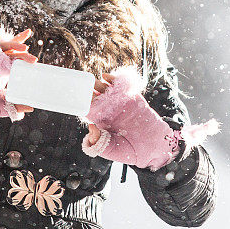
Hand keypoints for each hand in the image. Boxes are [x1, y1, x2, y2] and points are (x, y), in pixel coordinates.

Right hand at [0, 26, 36, 113]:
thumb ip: (13, 107)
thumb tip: (30, 109)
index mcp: (1, 72)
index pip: (15, 60)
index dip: (24, 57)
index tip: (35, 60)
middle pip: (10, 52)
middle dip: (21, 51)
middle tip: (31, 56)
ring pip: (0, 48)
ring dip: (11, 45)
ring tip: (23, 46)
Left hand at [81, 66, 219, 169]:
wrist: (155, 147)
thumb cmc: (132, 152)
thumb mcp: (113, 151)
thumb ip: (100, 143)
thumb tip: (90, 127)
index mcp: (102, 124)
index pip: (88, 111)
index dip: (81, 104)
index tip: (75, 98)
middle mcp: (109, 112)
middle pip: (95, 98)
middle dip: (88, 92)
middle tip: (83, 87)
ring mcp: (120, 104)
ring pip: (106, 90)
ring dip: (98, 85)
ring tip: (93, 82)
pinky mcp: (132, 98)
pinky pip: (121, 87)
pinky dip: (113, 80)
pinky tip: (106, 77)